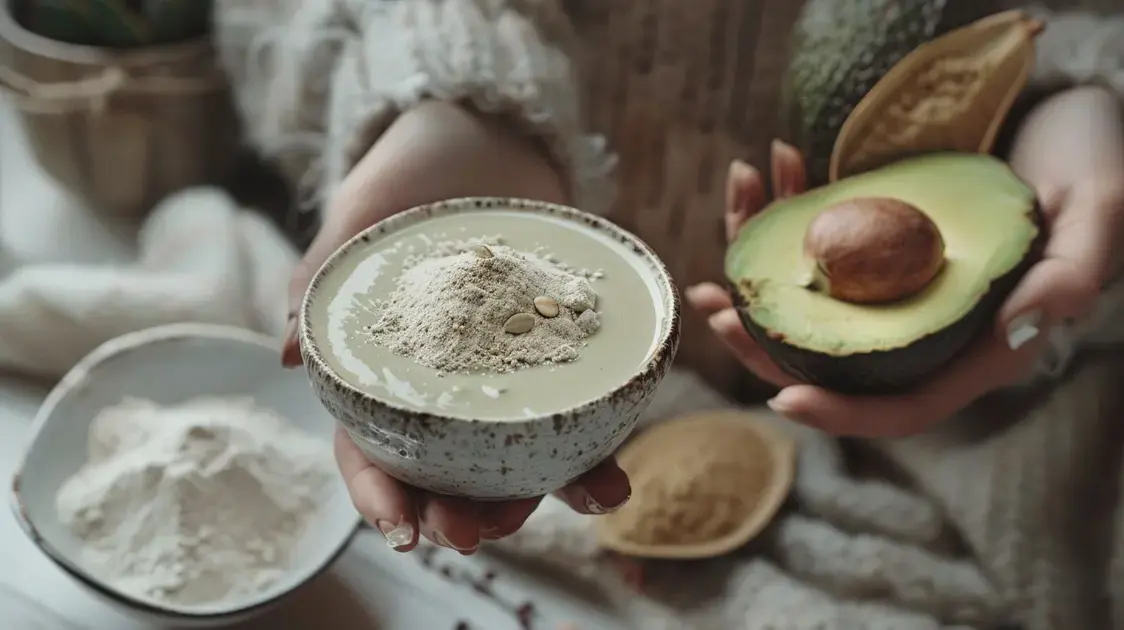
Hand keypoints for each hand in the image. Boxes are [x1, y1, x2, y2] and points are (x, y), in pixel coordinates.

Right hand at [283, 102, 630, 551]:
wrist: (484, 133)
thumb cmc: (407, 174)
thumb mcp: (358, 218)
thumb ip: (322, 277)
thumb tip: (287, 351)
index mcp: (387, 372)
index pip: (370, 451)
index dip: (381, 497)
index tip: (403, 531)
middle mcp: (448, 387)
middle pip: (447, 474)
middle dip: (463, 513)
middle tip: (478, 530)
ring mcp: (508, 376)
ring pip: (517, 458)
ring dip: (541, 496)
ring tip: (576, 504)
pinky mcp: (560, 356)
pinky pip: (578, 414)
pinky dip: (596, 450)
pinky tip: (615, 475)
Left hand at [689, 100, 1123, 436]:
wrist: (1080, 124)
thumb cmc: (1100, 171)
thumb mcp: (1099, 218)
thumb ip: (1067, 279)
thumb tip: (1015, 330)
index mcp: (979, 347)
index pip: (904, 405)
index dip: (844, 411)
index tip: (784, 397)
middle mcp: (929, 326)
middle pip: (836, 361)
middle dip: (768, 346)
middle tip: (718, 311)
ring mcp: (901, 285)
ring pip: (817, 303)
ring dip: (762, 275)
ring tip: (722, 247)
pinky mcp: (884, 240)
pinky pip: (826, 243)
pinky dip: (790, 213)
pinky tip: (769, 177)